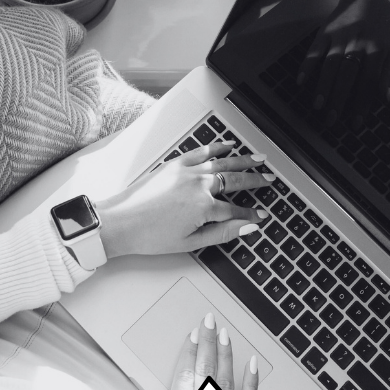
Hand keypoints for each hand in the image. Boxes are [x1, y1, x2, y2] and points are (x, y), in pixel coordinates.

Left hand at [95, 141, 271, 257]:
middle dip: (255, 181)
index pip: (236, 210)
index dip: (250, 214)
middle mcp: (198, 185)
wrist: (120, 222)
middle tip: (269, 180)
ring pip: (222, 163)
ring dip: (243, 160)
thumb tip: (246, 228)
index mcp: (204, 207)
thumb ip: (222, 233)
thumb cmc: (149, 236)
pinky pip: (201, 152)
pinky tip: (227, 146)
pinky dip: (216, 148)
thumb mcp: (190, 243)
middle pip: (235, 181)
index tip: (261, 215)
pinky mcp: (173, 164)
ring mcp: (186, 171)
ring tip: (258, 158)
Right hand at [159, 312, 258, 389]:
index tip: (191, 334)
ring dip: (225, 354)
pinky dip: (251, 380)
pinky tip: (253, 363)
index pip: (184, 374)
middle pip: (205, 369)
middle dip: (207, 342)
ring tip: (224, 334)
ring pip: (226, 378)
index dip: (188, 352)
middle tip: (209, 321)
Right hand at [296, 0, 389, 129]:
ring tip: (318, 106)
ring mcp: (339, 36)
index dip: (362, 103)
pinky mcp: (325, 30)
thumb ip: (386, 74)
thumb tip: (384, 100)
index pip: (368, 81)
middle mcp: (357, 42)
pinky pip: (314, 50)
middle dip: (339, 99)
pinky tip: (300, 81)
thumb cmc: (380, 26)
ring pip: (330, 64)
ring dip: (323, 86)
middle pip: (347, 75)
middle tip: (332, 120)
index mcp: (376, 49)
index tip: (356, 123)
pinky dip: (306, 65)